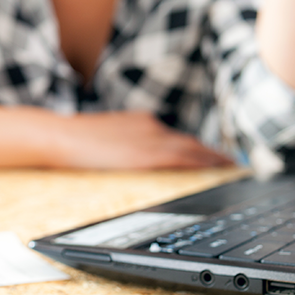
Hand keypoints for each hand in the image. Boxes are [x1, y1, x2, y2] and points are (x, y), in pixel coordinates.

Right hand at [47, 111, 234, 169]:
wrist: (59, 137)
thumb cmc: (77, 143)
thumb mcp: (107, 139)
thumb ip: (127, 145)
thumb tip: (137, 158)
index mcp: (141, 124)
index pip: (177, 138)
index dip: (199, 150)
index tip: (217, 158)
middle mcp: (151, 128)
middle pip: (189, 143)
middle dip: (212, 156)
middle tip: (235, 166)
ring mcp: (150, 139)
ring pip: (191, 149)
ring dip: (213, 159)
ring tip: (233, 170)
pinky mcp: (146, 153)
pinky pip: (182, 157)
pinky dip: (201, 162)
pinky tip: (216, 170)